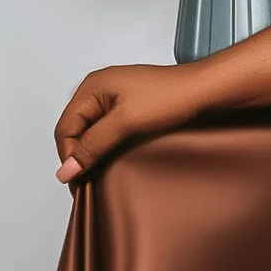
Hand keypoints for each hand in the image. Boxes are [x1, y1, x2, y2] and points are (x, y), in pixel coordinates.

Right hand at [53, 61, 189, 182]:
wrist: (206, 90)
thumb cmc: (170, 98)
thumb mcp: (126, 122)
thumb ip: (93, 145)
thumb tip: (66, 169)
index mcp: (91, 87)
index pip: (65, 128)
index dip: (68, 157)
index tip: (78, 183)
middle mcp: (98, 89)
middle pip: (75, 129)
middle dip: (78, 156)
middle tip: (88, 182)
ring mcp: (114, 97)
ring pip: (91, 131)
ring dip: (93, 152)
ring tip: (100, 174)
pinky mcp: (129, 106)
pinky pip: (107, 129)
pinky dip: (107, 145)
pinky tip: (115, 159)